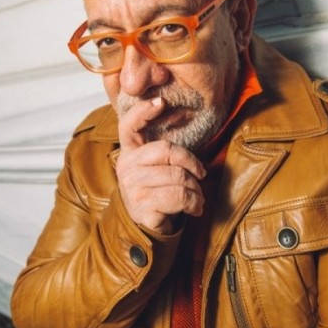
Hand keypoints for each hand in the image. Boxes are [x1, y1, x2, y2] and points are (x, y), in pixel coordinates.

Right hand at [116, 97, 206, 233]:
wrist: (147, 225)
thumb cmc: (157, 188)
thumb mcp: (155, 165)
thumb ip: (163, 148)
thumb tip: (181, 118)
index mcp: (128, 152)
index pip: (128, 125)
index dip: (143, 112)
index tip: (161, 102)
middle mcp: (126, 168)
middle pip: (167, 151)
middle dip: (192, 163)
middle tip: (201, 173)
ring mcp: (133, 189)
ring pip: (178, 177)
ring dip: (196, 188)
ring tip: (198, 195)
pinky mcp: (143, 210)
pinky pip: (180, 197)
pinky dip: (195, 203)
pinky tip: (195, 208)